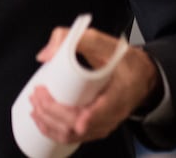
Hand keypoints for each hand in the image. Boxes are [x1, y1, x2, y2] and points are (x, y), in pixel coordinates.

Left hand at [28, 25, 161, 144]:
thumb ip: (73, 38)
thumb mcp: (102, 42)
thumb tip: (46, 54)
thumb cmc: (122, 60)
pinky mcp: (95, 128)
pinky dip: (53, 131)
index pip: (107, 110)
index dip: (90, 117)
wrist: (139, 76)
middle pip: (81, 124)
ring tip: (35, 105)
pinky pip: (73, 137)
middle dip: (54, 112)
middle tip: (38, 94)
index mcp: (121, 91)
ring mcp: (103, 123)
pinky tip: (41, 120)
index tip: (77, 118)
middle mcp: (114, 113)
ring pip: (74, 134)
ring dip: (50, 122)